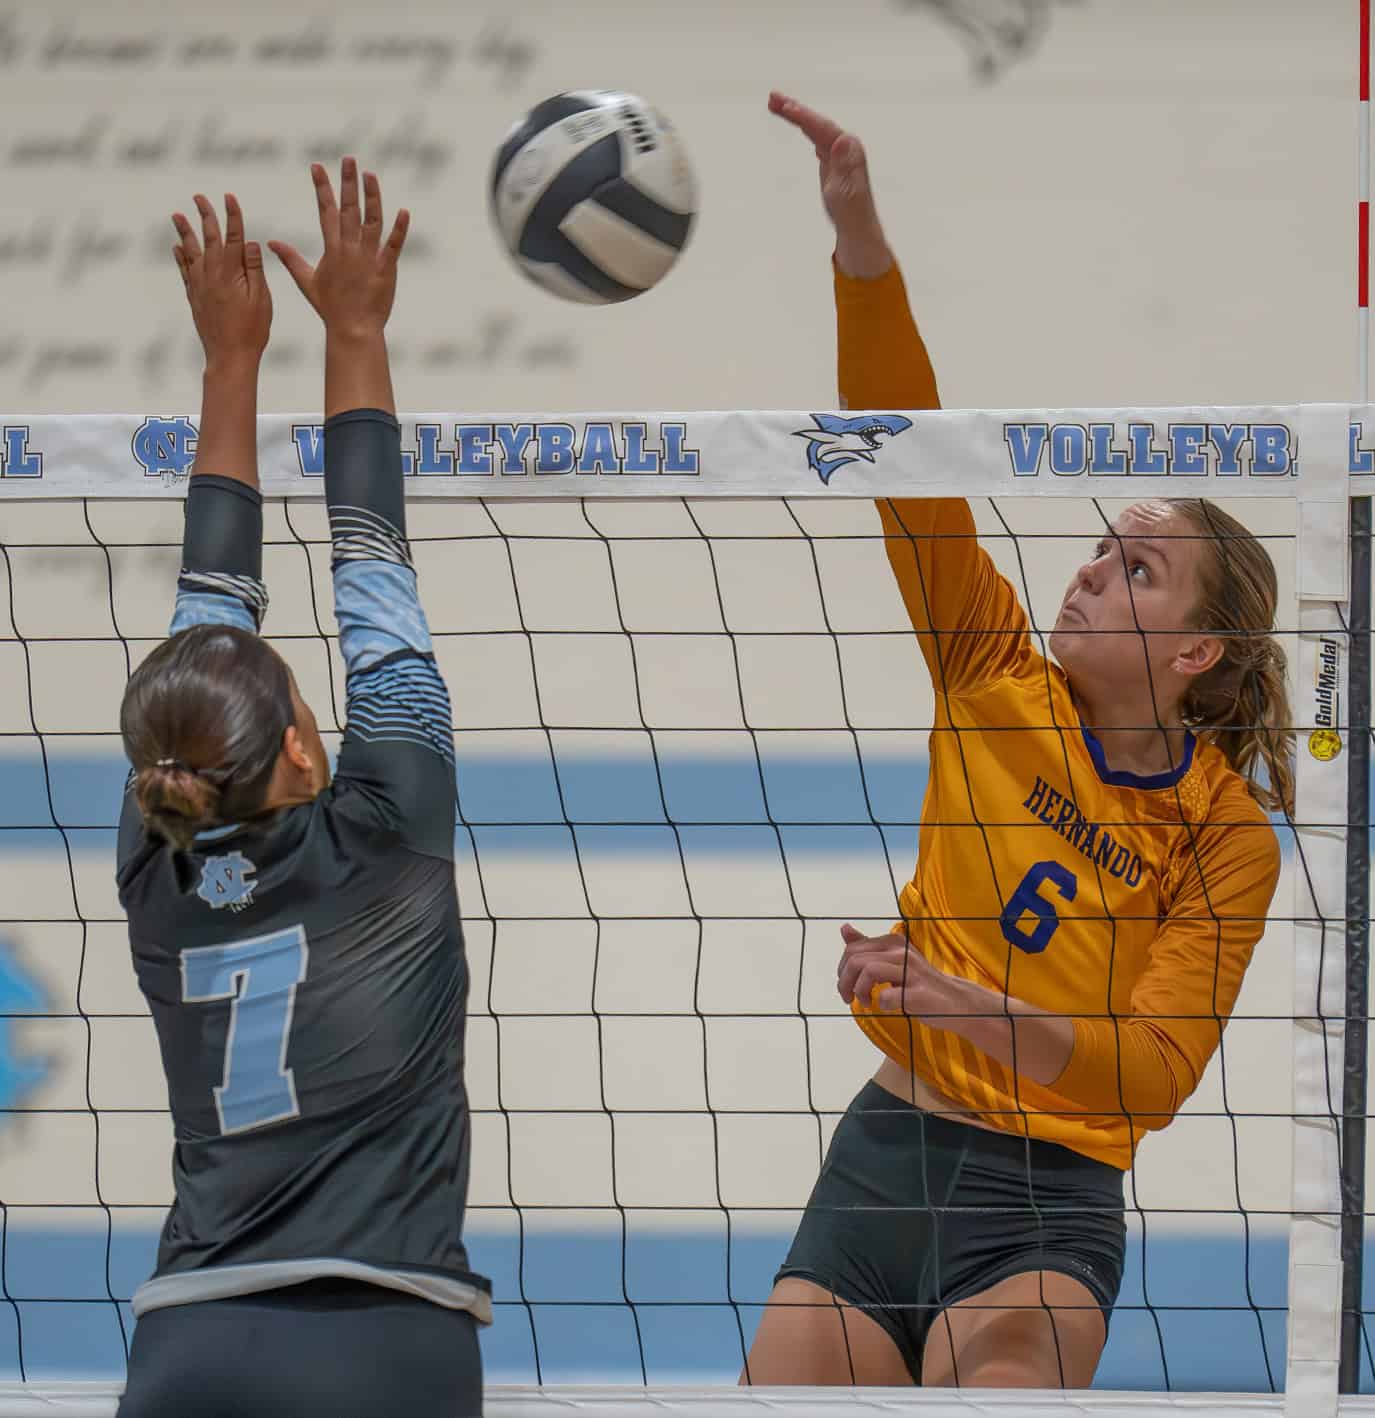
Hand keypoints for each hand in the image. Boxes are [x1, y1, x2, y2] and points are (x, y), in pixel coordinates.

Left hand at [172, 194, 270, 366]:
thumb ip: (254, 269)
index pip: (233, 237)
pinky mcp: (194, 297)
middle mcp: (211, 274)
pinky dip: (180, 257)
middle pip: (208, 238)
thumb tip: (249, 243)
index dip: (232, 216)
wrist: (229, 355)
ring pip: (191, 251)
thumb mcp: (261, 299)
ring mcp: (199, 285)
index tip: (229, 197)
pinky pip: (184, 271)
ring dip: (185, 231)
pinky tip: (177, 247)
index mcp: (230, 273)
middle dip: (205, 215)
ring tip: (177, 215)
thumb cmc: (251, 330)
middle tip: (199, 197)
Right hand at [269, 158, 409, 336]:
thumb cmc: (330, 308)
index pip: (326, 211)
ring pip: (372, 221)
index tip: (317, 166)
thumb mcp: (306, 282)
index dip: (322, 188)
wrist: (353, 329)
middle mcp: (349, 249)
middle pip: (349, 210)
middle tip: (348, 159)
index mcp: (331, 250)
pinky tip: (404, 211)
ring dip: (372, 197)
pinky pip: (394, 245)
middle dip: (347, 183)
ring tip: (370, 175)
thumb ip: (290, 259)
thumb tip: (270, 243)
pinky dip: (400, 229)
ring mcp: (368, 258)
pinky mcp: (386, 269)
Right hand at [767, 92, 892, 279]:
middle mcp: (845, 146)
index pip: (823, 128)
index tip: (786, 106)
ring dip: (795, 114)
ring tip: (773, 102)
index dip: (804, 116)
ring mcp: (838, 152)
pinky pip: (813, 135)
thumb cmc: (852, 214)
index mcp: (849, 150)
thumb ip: (845, 168)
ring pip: (814, 127)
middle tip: (772, 97)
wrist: (857, 228)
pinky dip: (801, 126)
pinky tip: (792, 118)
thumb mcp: (846, 193)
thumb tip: (840, 140)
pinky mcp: (830, 159)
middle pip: (817, 122)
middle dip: (795, 109)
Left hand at [836, 923, 956, 1017]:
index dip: (842, 970)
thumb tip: (844, 928)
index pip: (852, 949)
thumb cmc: (919, 981)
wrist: (956, 1000)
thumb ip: (868, 946)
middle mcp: (901, 952)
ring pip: (869, 971)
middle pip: (856, 960)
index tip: (847, 986)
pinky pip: (888, 996)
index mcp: (892, 942)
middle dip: (845, 982)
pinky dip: (881, 1003)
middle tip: (849, 998)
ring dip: (860, 992)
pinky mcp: (919, 992)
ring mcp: (912, 971)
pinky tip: (885, 1007)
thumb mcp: (892, 960)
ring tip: (866, 1003)